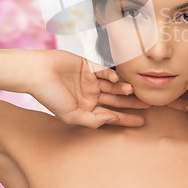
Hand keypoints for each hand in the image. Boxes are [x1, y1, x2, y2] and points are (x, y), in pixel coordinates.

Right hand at [29, 50, 150, 127]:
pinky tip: (116, 79)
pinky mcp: (89, 65)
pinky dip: (112, 75)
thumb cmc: (50, 96)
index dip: (127, 118)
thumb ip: (93, 120)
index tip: (143, 122)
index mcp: (87, 108)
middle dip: (132, 103)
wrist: (37, 73)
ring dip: (123, 88)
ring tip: (132, 90)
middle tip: (150, 104)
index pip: (111, 114)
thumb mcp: (72, 115)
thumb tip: (113, 121)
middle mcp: (91, 94)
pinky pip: (105, 71)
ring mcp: (91, 80)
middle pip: (117, 100)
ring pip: (113, 86)